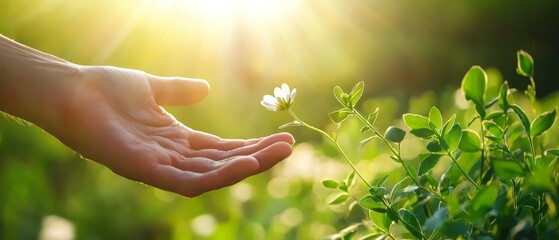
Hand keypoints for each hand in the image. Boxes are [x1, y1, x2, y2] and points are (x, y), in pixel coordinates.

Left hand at [51, 66, 293, 196]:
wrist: (69, 90)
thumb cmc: (105, 89)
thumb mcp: (152, 88)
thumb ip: (178, 91)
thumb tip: (207, 88)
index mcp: (174, 141)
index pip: (220, 149)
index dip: (250, 146)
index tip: (280, 137)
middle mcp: (171, 158)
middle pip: (222, 163)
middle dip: (257, 157)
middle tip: (290, 147)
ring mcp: (158, 167)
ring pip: (212, 176)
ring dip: (247, 166)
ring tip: (278, 153)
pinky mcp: (145, 170)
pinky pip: (188, 181)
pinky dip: (219, 175)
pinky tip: (245, 163)